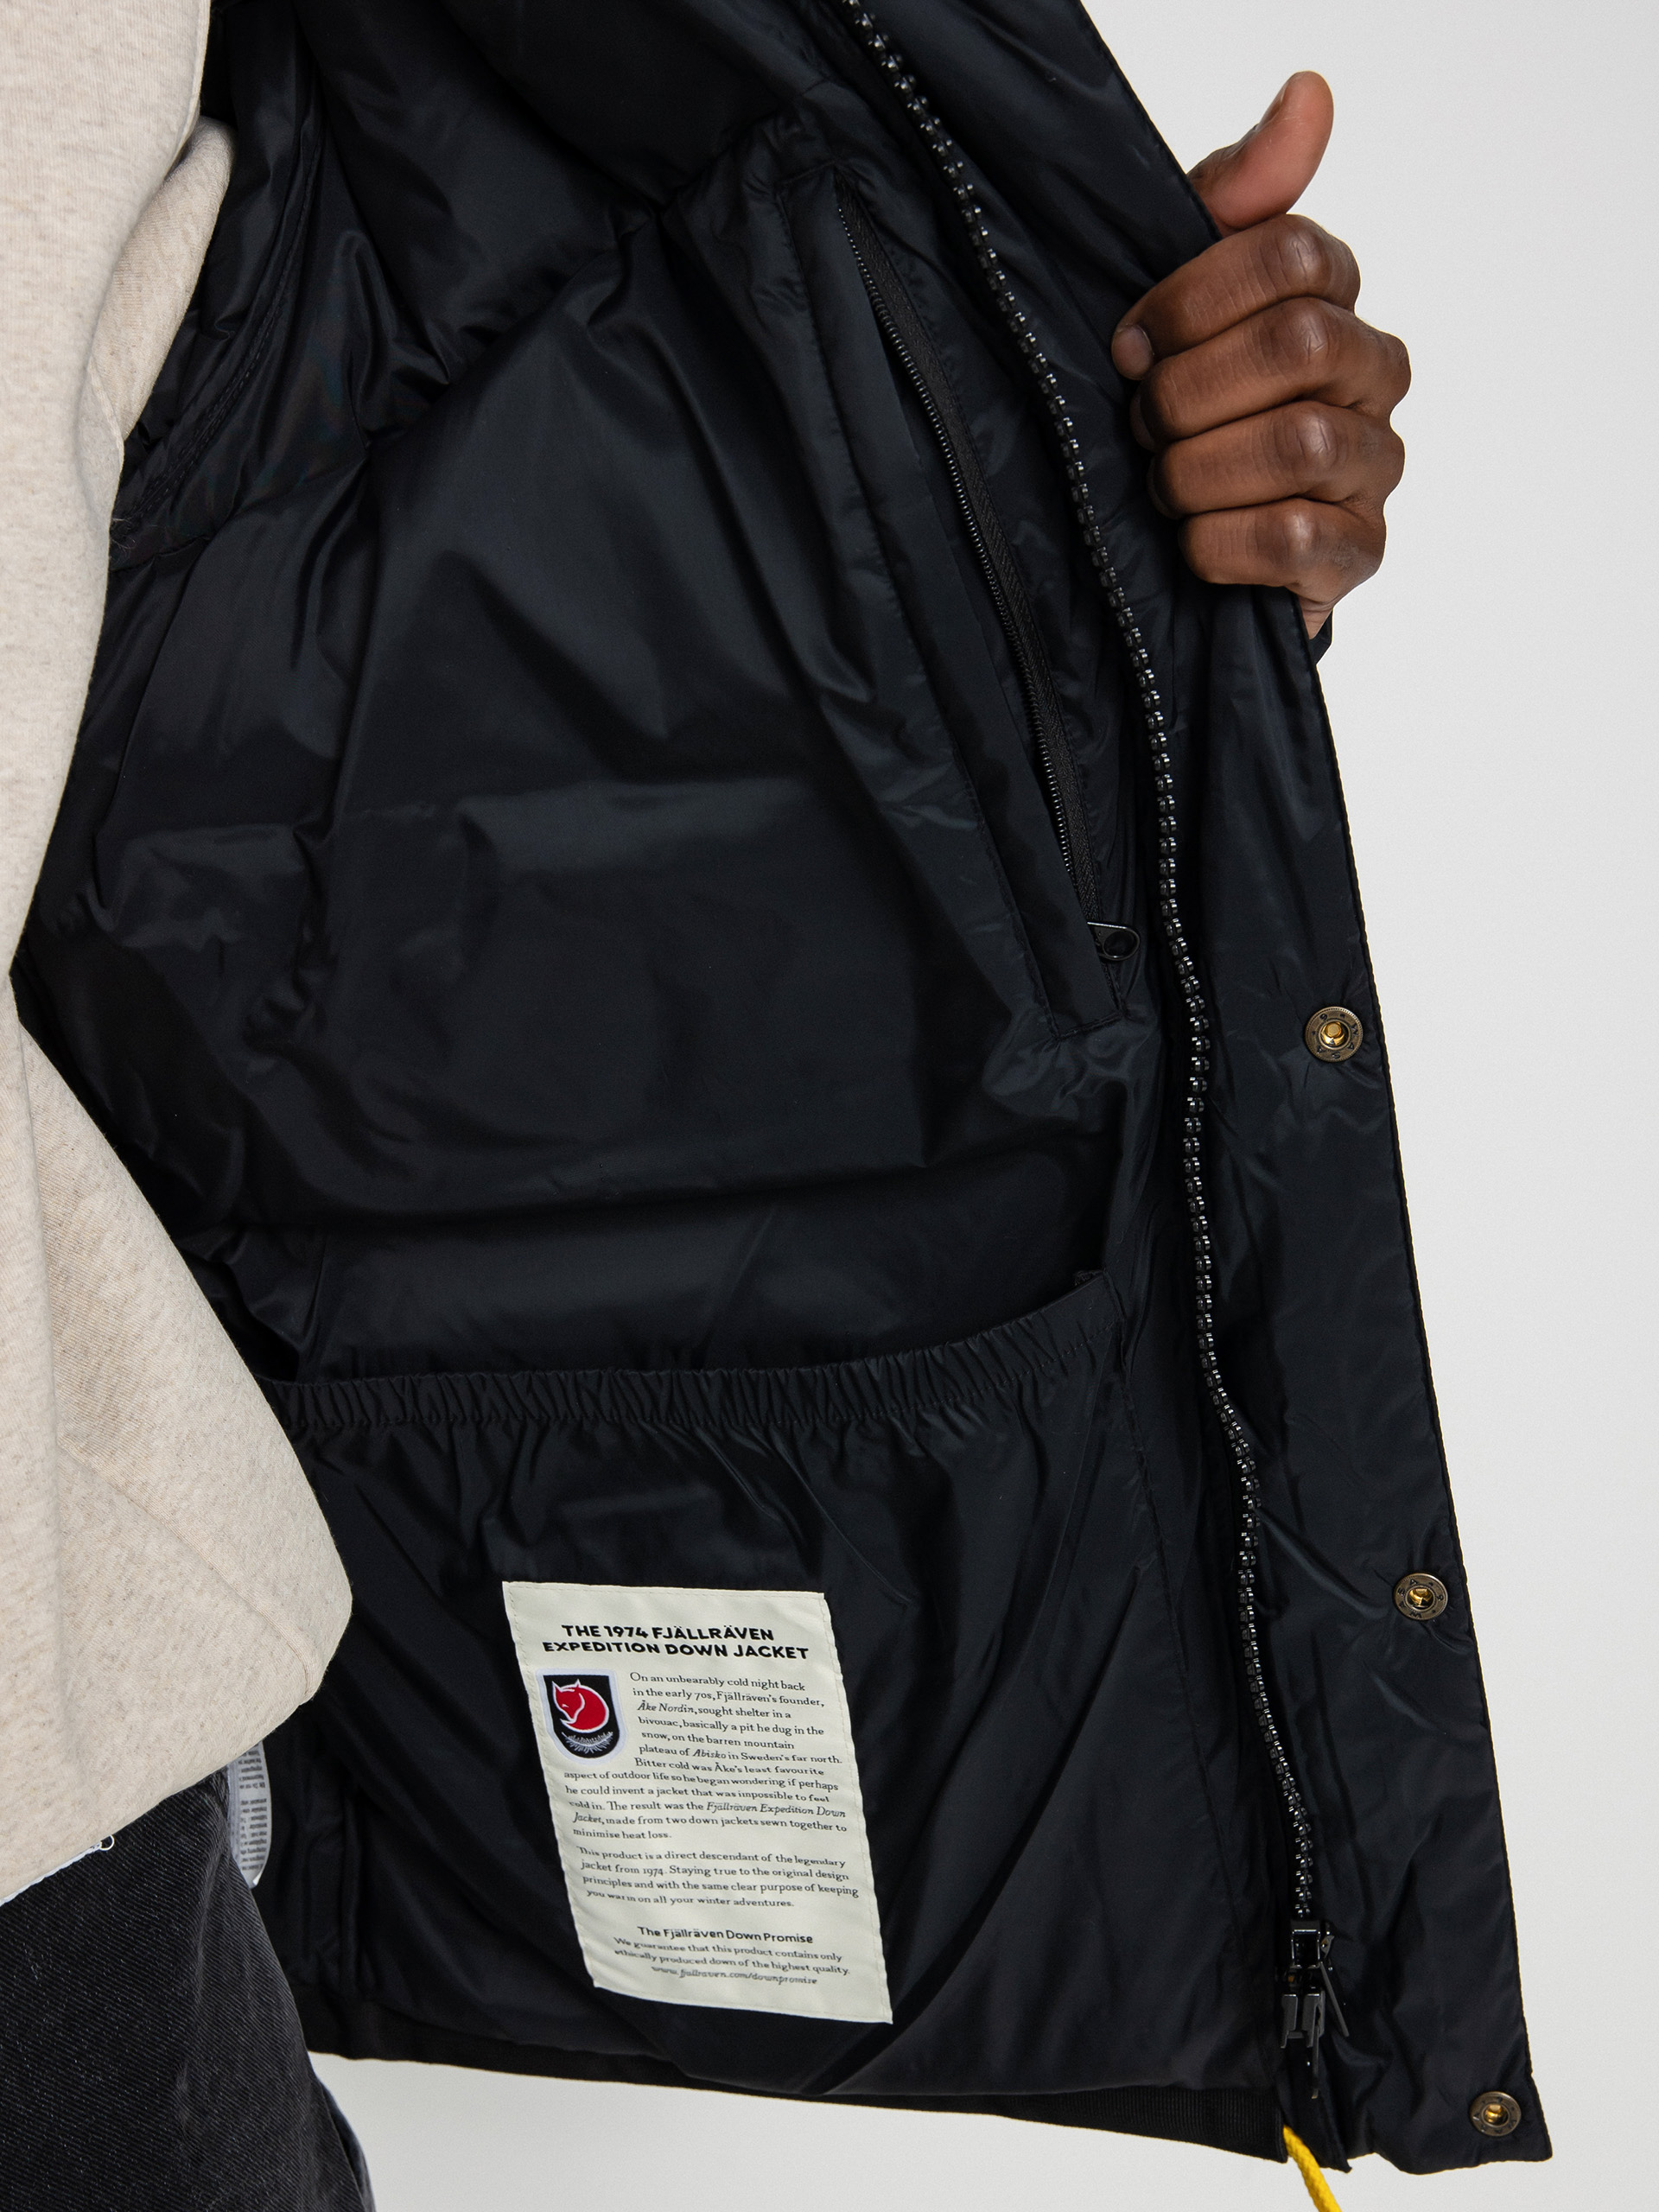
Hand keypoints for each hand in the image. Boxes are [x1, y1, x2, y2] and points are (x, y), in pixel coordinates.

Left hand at [1110, 73, 1409, 637]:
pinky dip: (1220, 541)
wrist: (1148, 555)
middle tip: (1143, 424)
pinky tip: (1189, 543)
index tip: (1129, 344)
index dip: (1196, 297)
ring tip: (1162, 485)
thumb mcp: (1173, 295)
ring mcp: (1373, 466)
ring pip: (1298, 444)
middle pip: (1299, 344)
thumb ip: (1236, 197)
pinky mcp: (1357, 554)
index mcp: (1333, 299)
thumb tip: (1311, 94)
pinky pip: (1298, 536)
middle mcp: (1371, 375)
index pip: (1297, 252)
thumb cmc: (1167, 410)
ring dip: (1198, 468)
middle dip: (1191, 390)